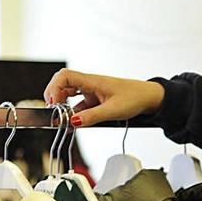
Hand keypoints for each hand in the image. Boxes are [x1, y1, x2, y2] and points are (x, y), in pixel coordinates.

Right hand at [43, 69, 165, 126]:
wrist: (148, 98)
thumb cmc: (134, 98)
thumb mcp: (113, 110)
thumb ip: (92, 117)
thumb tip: (73, 122)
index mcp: (92, 81)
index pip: (65, 76)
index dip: (54, 88)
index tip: (54, 104)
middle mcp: (89, 84)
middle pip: (62, 84)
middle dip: (54, 96)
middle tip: (53, 112)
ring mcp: (91, 92)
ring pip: (69, 95)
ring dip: (63, 106)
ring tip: (62, 120)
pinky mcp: (94, 101)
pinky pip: (78, 106)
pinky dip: (73, 114)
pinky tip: (72, 124)